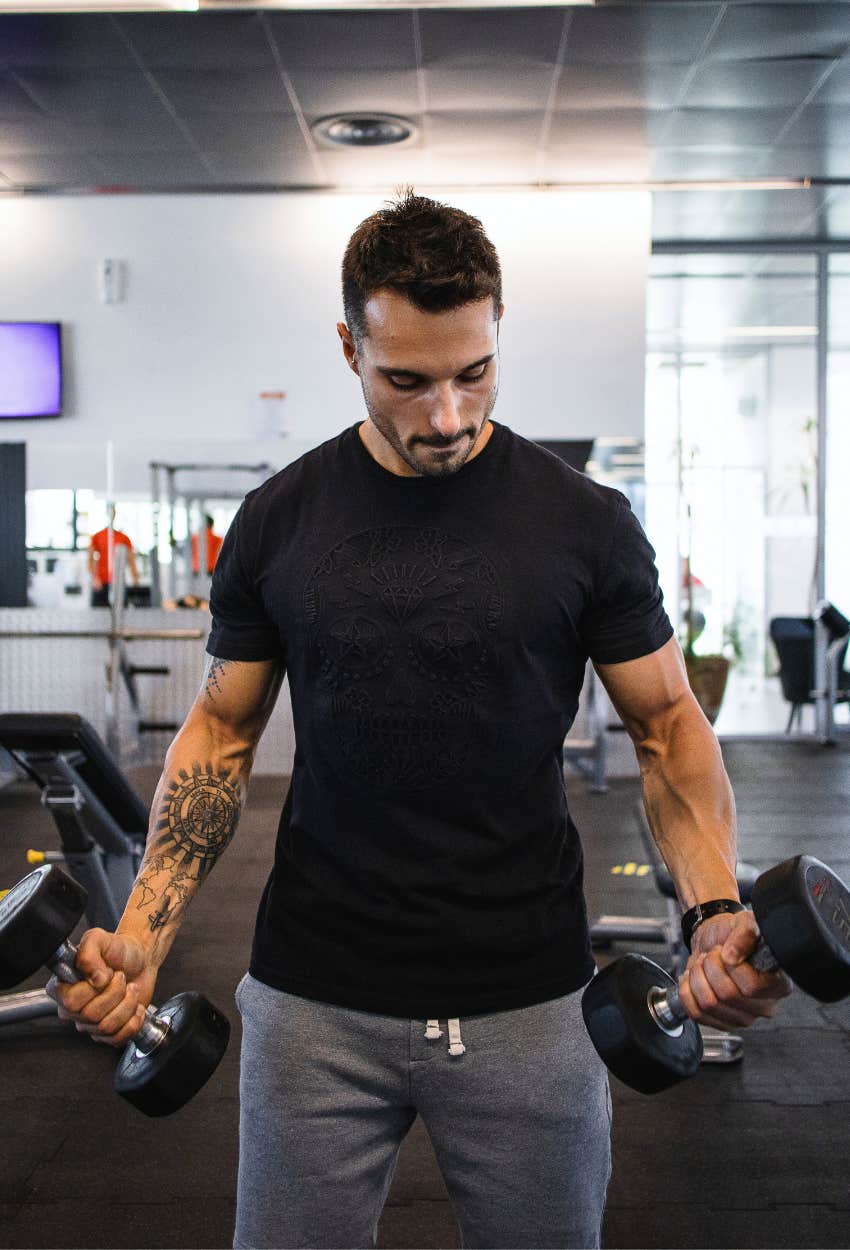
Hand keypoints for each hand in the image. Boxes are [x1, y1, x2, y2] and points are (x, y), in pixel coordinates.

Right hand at [46, 929, 157, 1047]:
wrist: (140, 958)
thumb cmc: (118, 949)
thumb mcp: (99, 938)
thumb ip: (88, 951)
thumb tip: (94, 978)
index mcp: (62, 987)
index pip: (70, 1002)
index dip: (94, 988)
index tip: (106, 973)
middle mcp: (71, 1009)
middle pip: (91, 1016)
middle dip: (115, 993)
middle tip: (121, 978)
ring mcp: (89, 1023)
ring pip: (106, 1028)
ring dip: (127, 1004)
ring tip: (130, 989)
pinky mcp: (108, 1033)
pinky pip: (118, 1039)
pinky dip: (134, 1020)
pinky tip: (135, 1005)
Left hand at [676, 909, 792, 1031]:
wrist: (715, 943)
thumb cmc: (734, 934)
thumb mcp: (744, 922)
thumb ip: (744, 934)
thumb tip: (732, 955)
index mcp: (778, 984)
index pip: (752, 986)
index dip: (731, 966)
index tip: (725, 950)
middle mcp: (764, 1005)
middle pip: (727, 995)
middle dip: (710, 967)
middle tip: (711, 955)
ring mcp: (743, 1018)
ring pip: (709, 1004)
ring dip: (697, 977)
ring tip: (702, 965)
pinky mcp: (721, 1023)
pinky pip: (696, 1014)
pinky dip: (686, 991)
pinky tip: (693, 978)